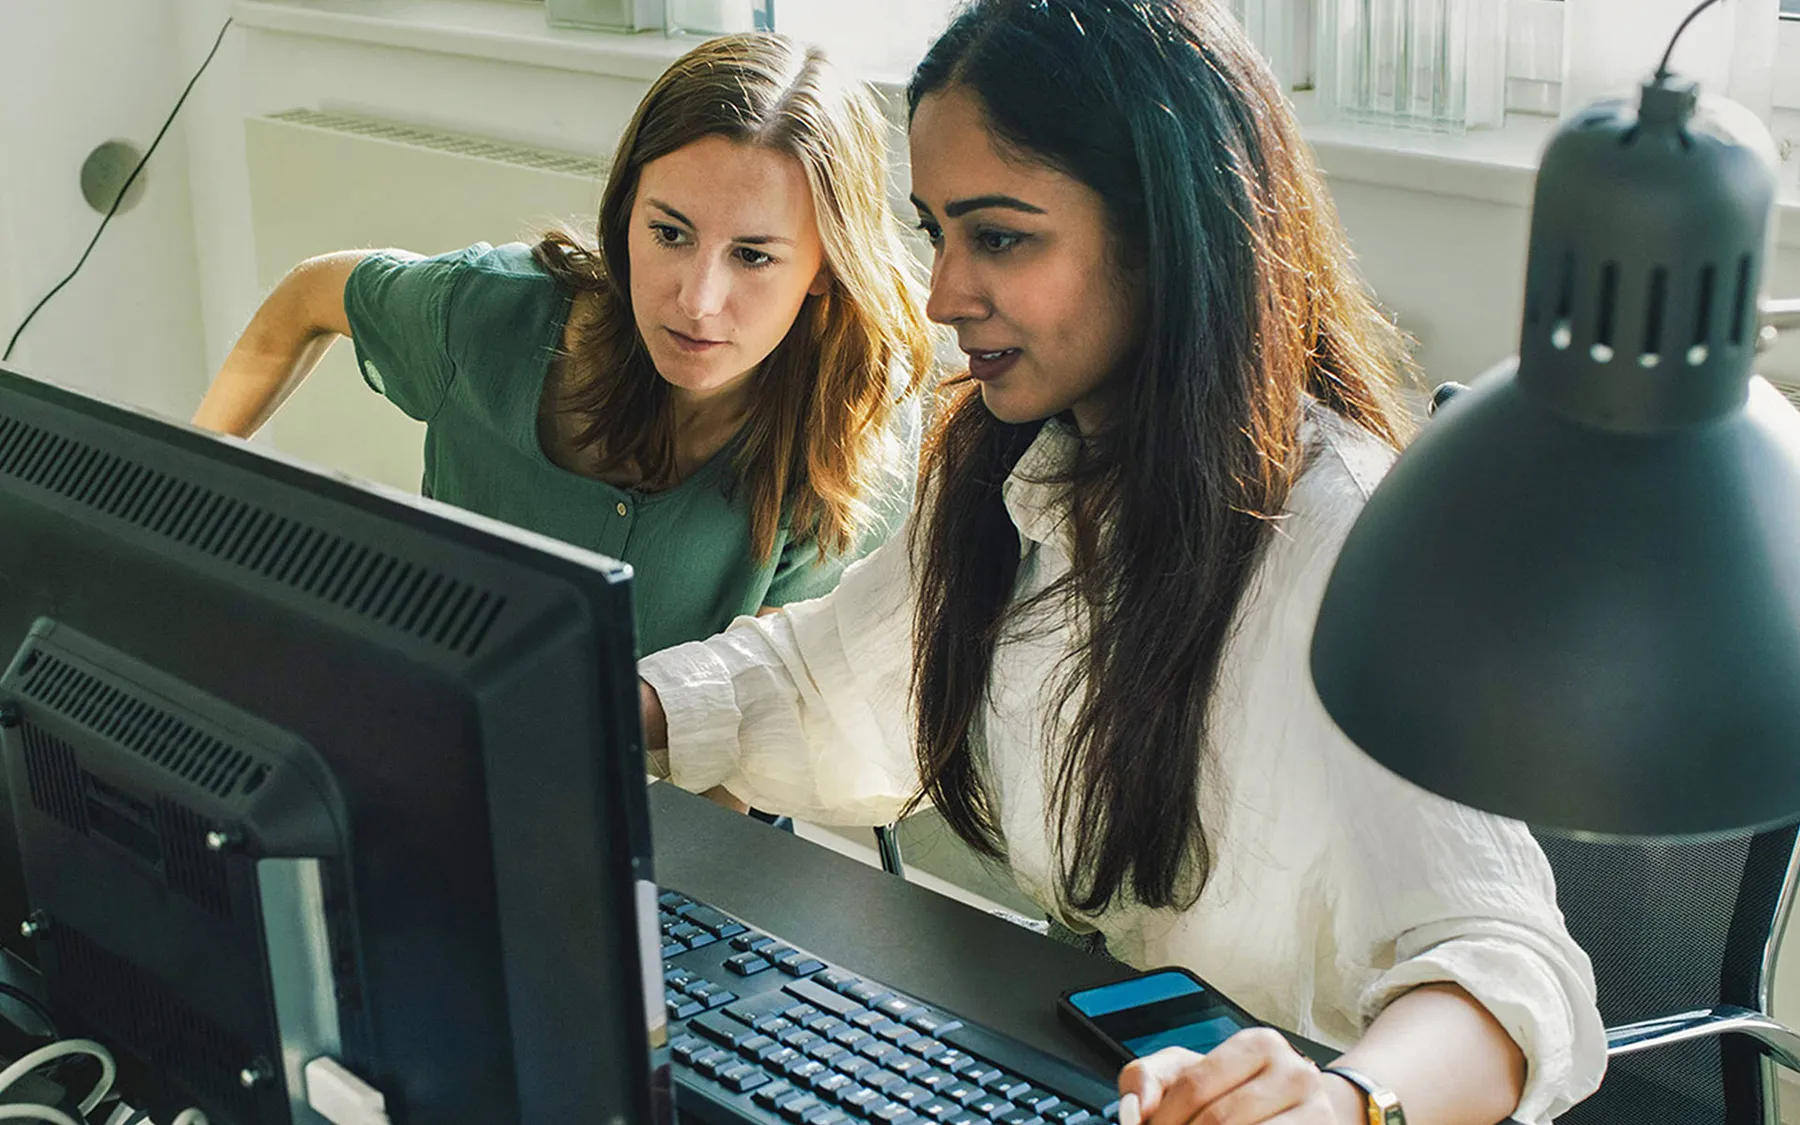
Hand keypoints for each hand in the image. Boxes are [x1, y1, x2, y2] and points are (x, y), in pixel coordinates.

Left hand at [1117, 1029, 1364, 1124]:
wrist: (1303, 1110)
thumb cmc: (1238, 1091)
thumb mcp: (1190, 1071)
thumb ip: (1149, 1078)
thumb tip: (1135, 1110)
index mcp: (1259, 1045)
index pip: (1194, 1085)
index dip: (1161, 1119)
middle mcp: (1296, 1073)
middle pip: (1219, 1119)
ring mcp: (1317, 1111)